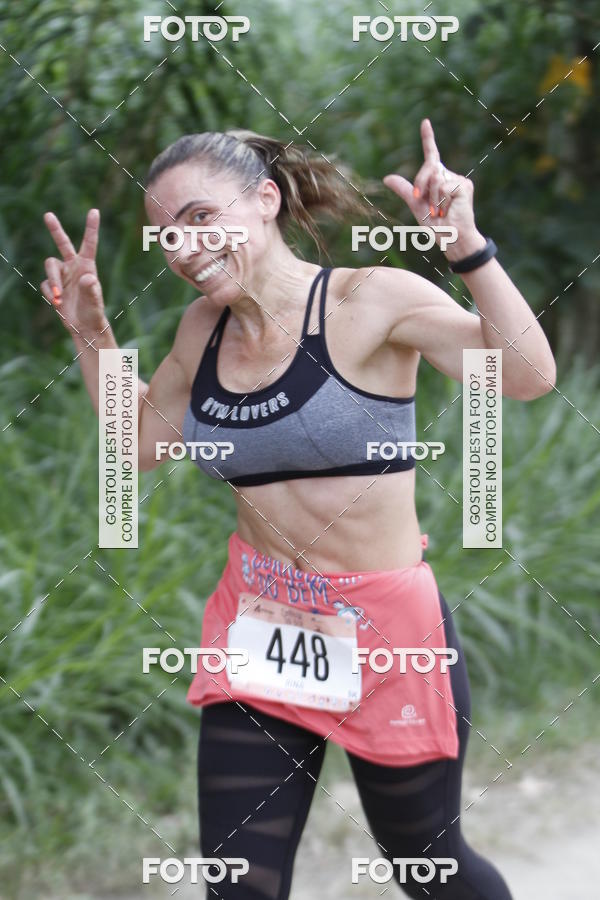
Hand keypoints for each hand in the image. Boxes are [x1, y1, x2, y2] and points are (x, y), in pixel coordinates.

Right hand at [41, 208, 107, 335]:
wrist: (84, 327)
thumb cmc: (94, 313)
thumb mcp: (95, 302)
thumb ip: (91, 290)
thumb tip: (86, 278)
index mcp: (88, 266)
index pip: (89, 243)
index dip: (91, 227)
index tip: (94, 211)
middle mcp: (74, 267)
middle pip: (62, 243)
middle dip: (55, 229)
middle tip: (48, 215)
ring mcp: (63, 275)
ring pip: (50, 266)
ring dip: (53, 281)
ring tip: (57, 298)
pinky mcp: (53, 286)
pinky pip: (45, 284)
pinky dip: (50, 294)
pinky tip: (57, 303)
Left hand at [383, 118, 485, 259]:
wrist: (451, 240)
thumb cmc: (437, 226)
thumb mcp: (416, 207)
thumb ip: (405, 190)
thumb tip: (387, 177)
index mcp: (438, 180)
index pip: (432, 156)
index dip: (428, 139)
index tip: (425, 122)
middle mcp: (449, 176)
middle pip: (429, 167)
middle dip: (419, 182)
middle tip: (420, 199)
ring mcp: (458, 180)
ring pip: (435, 178)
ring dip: (431, 198)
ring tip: (438, 212)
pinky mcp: (464, 186)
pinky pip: (443, 186)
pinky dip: (439, 200)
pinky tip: (447, 210)